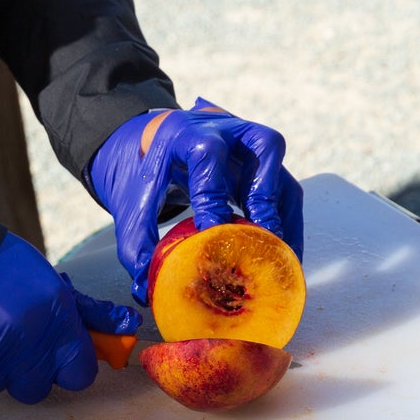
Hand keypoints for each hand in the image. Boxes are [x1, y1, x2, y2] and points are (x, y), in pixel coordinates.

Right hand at [0, 232, 138, 401]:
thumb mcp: (46, 277)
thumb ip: (83, 311)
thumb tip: (124, 327)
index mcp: (53, 320)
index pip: (80, 374)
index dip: (72, 364)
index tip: (63, 353)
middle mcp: (24, 348)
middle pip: (40, 388)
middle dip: (33, 370)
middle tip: (19, 340)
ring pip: (2, 386)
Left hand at [89, 98, 303, 299]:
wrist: (159, 145)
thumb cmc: (148, 173)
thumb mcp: (132, 198)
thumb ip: (136, 241)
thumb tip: (145, 288)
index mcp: (187, 132)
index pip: (207, 154)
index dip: (212, 195)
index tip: (210, 234)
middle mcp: (228, 131)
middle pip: (264, 145)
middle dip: (263, 195)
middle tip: (258, 237)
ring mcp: (253, 148)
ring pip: (283, 174)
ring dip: (282, 216)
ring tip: (277, 258)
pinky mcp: (267, 169)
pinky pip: (287, 195)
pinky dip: (287, 225)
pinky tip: (282, 256)